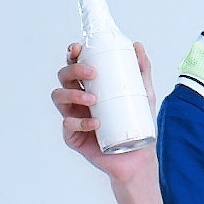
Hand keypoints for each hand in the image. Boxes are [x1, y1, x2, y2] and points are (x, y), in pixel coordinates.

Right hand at [53, 39, 157, 184]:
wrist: (139, 157)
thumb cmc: (138, 124)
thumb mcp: (143, 94)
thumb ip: (141, 70)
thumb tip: (137, 45)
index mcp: (90, 86)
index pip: (75, 65)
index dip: (72, 55)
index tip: (78, 49)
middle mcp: (78, 100)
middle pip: (63, 77)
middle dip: (73, 70)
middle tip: (92, 73)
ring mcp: (74, 117)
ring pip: (59, 98)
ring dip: (73, 94)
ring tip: (93, 99)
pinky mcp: (73, 137)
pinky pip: (68, 126)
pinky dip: (81, 123)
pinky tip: (96, 123)